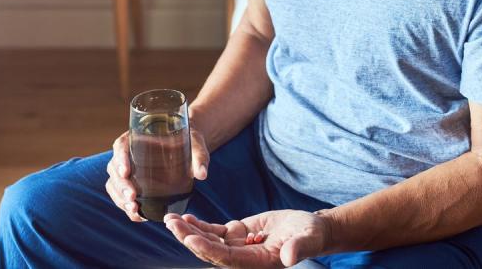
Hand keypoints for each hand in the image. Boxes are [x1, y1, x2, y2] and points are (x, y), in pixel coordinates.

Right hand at [105, 127, 209, 221]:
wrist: (187, 146)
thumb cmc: (188, 141)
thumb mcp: (195, 145)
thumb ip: (199, 157)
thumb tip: (202, 174)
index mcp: (136, 137)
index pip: (121, 146)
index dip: (120, 159)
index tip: (126, 172)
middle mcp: (127, 153)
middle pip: (114, 169)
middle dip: (121, 185)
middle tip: (132, 198)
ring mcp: (126, 168)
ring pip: (114, 183)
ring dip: (120, 198)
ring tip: (133, 209)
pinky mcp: (131, 181)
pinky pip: (119, 193)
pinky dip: (124, 204)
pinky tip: (135, 214)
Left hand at [164, 210, 329, 267]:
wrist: (310, 230)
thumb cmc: (311, 235)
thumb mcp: (308, 239)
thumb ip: (298, 249)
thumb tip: (289, 258)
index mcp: (257, 262)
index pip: (226, 258)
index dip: (207, 249)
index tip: (190, 238)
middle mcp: (244, 257)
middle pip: (211, 250)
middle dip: (190, 238)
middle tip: (171, 224)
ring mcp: (239, 246)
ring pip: (209, 241)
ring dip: (189, 231)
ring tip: (170, 220)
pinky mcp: (238, 234)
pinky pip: (215, 232)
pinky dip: (200, 225)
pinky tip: (185, 218)